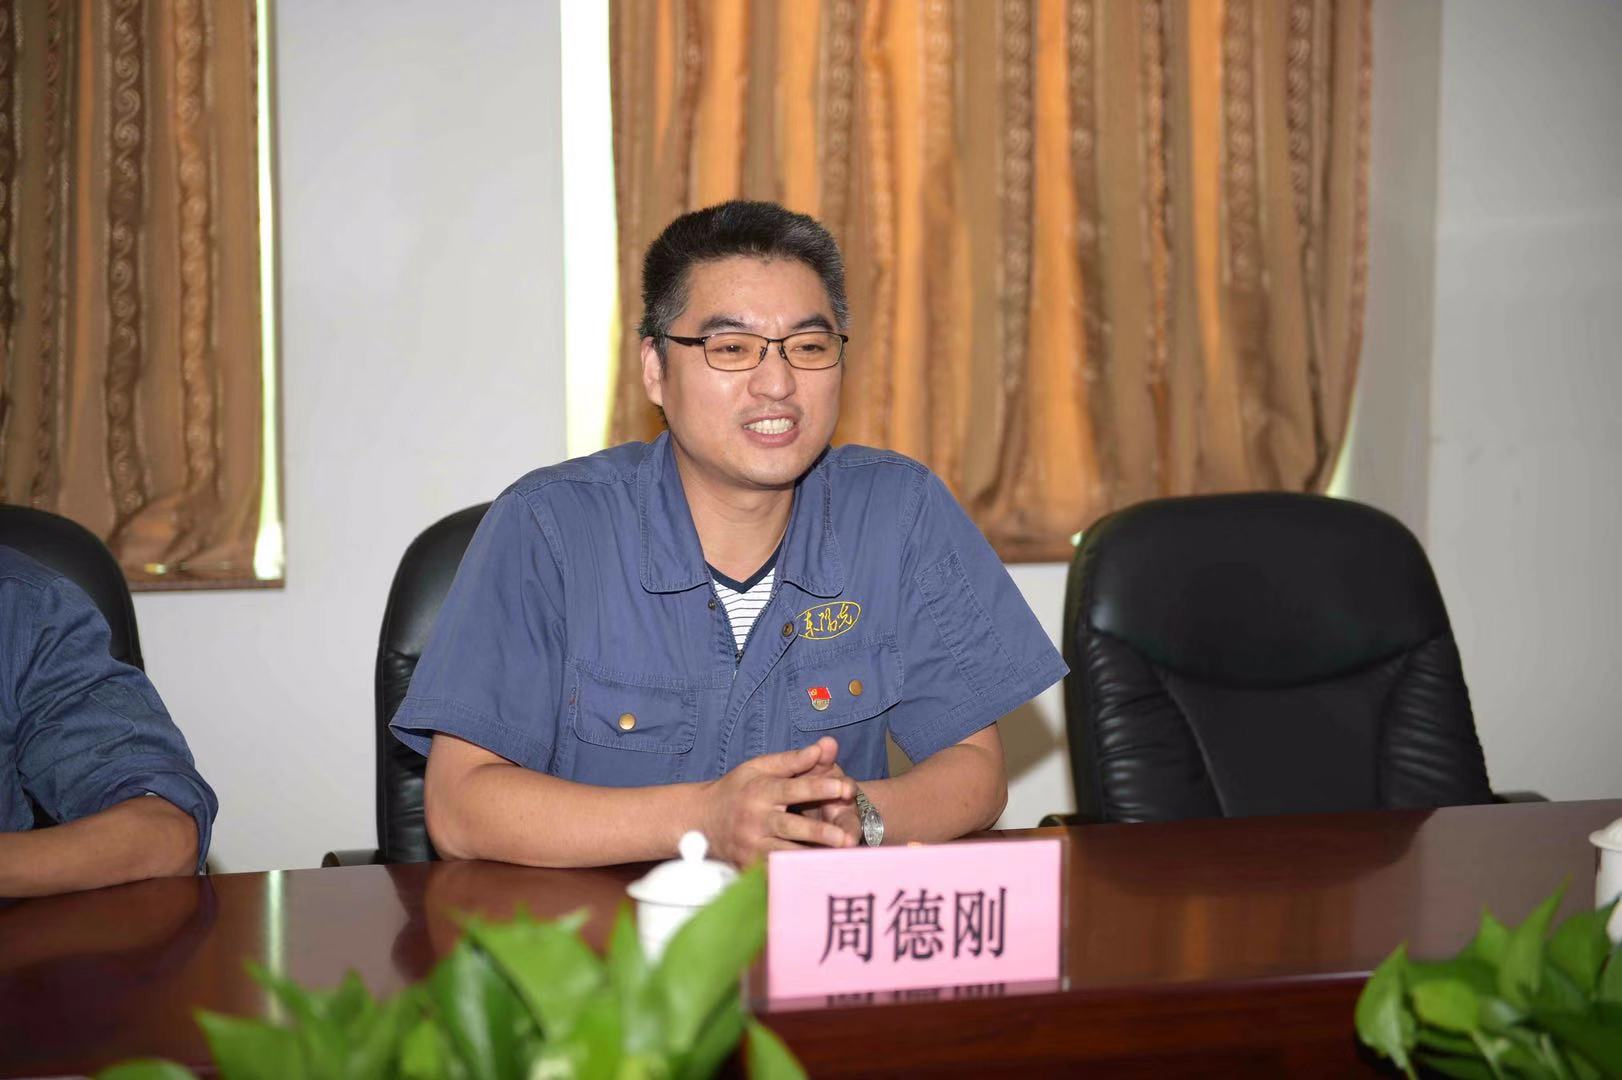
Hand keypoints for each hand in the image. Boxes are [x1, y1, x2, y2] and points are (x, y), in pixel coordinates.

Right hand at [699, 736, 856, 865]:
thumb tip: (822, 747)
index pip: (792, 789)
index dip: (818, 788)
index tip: (843, 788)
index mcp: (759, 792)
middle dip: (819, 833)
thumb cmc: (736, 790)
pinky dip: (795, 874)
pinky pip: (775, 873)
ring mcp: (750, 846)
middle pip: (790, 827)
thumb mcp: (758, 767)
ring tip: (839, 862)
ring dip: (812, 859)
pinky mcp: (748, 867)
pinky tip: (816, 877)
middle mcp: (755, 820)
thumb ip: (791, 760)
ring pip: (785, 855)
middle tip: (846, 839)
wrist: (700, 821)